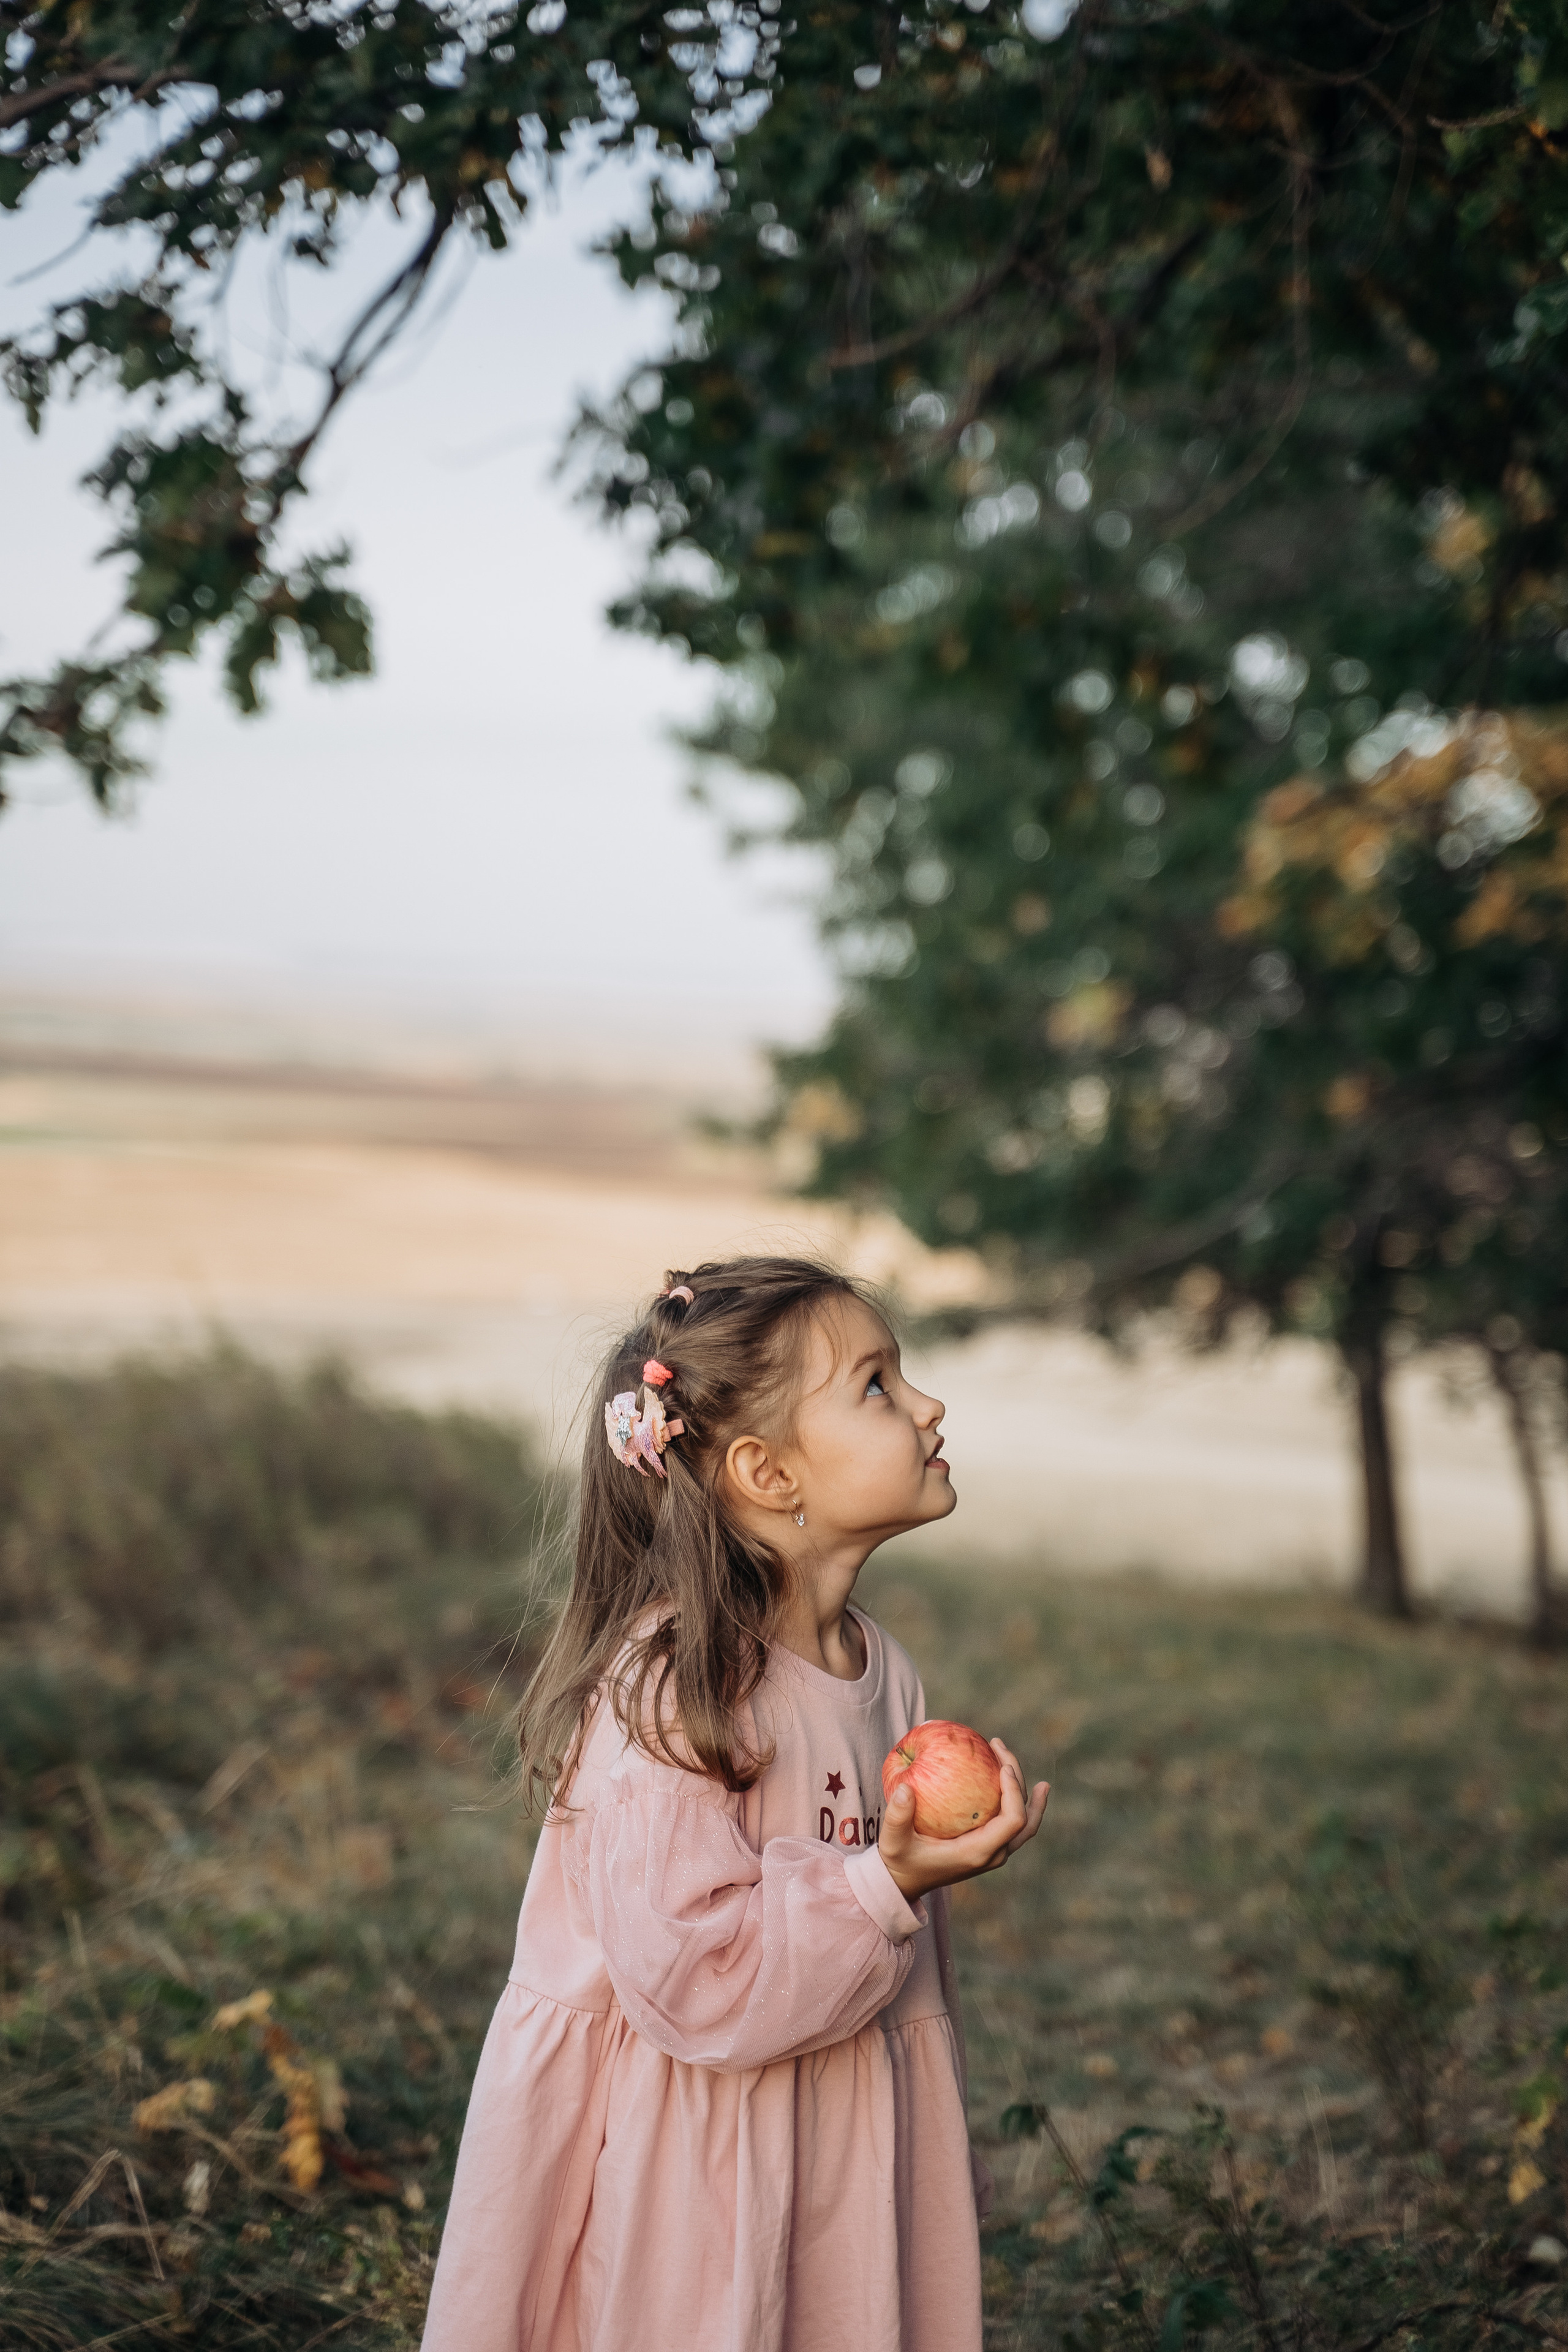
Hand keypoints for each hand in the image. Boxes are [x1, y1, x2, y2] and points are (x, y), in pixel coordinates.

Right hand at [878, 1738, 1048, 1903]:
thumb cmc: (899, 1861)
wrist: (903, 1882)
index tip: (1002, 1766)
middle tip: (1000, 1748)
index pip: (1013, 1821)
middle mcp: (992, 1855)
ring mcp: (993, 1853)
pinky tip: (1005, 1777)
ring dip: (1022, 1791)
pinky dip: (1014, 1800)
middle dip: (1020, 1782)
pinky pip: (1011, 1824)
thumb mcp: (893, 1840)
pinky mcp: (988, 1848)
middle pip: (1025, 1819)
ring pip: (1024, 1823)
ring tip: (1011, 1762)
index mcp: (977, 1853)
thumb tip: (905, 1788)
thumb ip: (897, 1817)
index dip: (1015, 1792)